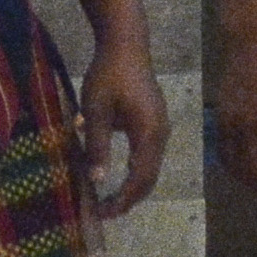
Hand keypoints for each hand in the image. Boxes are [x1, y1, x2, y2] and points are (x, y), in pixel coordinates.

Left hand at [80, 37, 171, 215]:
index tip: (102, 213)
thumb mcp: (96, 110)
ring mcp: (161, 127)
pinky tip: (118, 175)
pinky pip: (149, 155)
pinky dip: (136, 171)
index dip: (122, 200)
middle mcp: (161, 134)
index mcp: (148, 133)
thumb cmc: (107, 74)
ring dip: (132, 186)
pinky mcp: (155, 121)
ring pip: (151, 168)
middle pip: (149, 179)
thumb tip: (98, 181)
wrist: (126, 44)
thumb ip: (97, 146)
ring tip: (109, 199)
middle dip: (129, 199)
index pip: (139, 179)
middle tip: (104, 212)